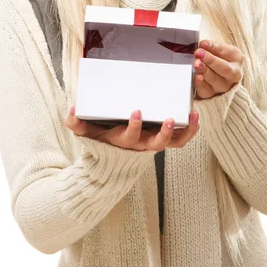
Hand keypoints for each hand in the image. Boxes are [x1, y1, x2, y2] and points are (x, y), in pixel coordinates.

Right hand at [63, 106, 198, 150]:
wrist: (113, 156)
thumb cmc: (100, 138)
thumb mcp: (86, 132)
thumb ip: (76, 123)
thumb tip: (71, 110)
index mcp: (123, 140)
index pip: (129, 135)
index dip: (134, 126)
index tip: (137, 110)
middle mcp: (141, 144)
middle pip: (156, 143)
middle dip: (162, 132)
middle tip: (167, 117)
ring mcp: (154, 143)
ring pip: (173, 142)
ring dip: (185, 131)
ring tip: (193, 115)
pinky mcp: (164, 140)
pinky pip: (180, 139)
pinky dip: (190, 130)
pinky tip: (196, 115)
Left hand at [193, 39, 243, 98]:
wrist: (216, 75)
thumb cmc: (217, 58)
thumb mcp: (217, 49)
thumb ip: (211, 46)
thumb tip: (203, 45)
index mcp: (236, 58)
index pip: (226, 52)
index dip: (213, 47)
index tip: (203, 44)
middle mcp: (233, 74)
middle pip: (225, 68)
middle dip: (211, 60)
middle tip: (199, 53)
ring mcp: (224, 86)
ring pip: (215, 80)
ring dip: (205, 71)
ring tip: (196, 64)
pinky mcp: (212, 95)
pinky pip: (206, 91)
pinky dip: (201, 84)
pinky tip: (197, 77)